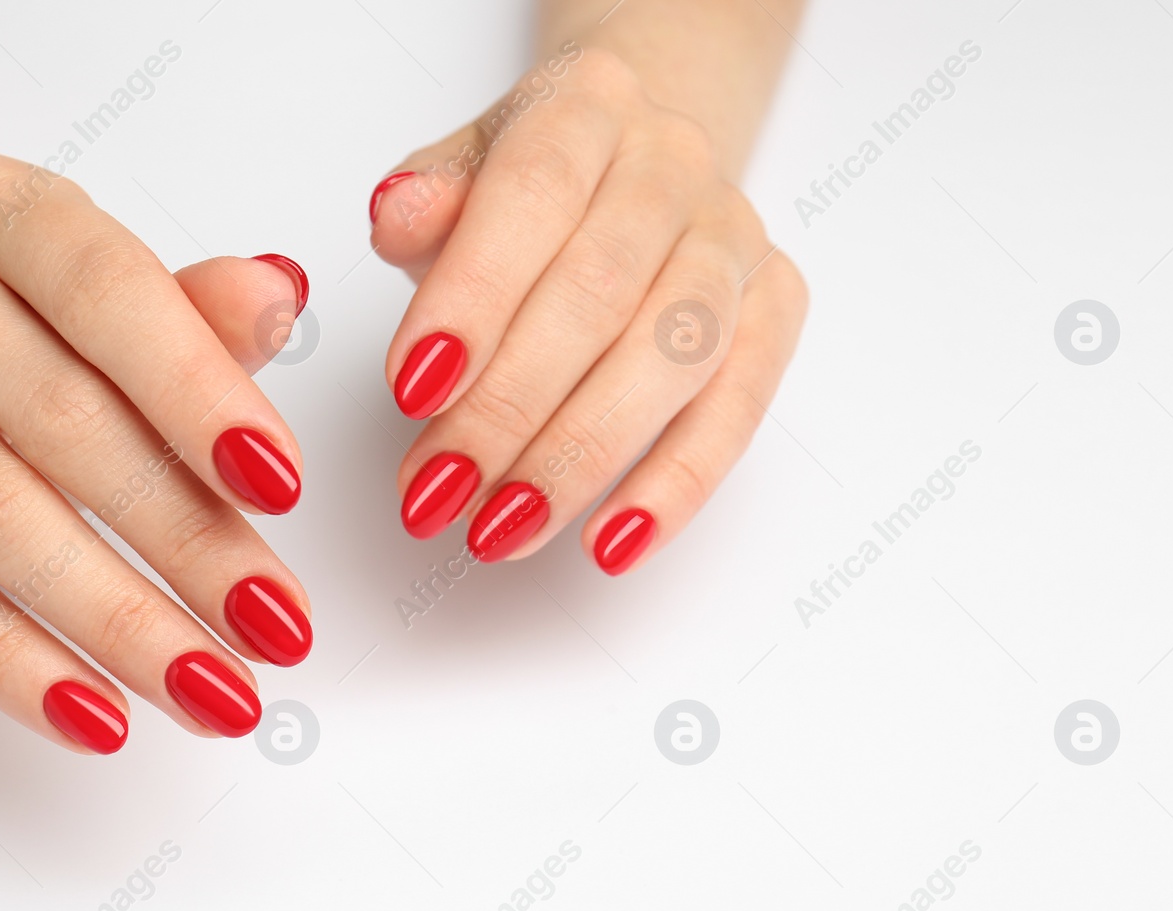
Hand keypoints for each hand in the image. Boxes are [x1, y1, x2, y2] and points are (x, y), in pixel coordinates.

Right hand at [0, 155, 312, 753]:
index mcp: (8, 209)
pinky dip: (14, 665)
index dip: (199, 394)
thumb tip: (279, 296)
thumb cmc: (58, 322)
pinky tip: (102, 715)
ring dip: (120, 625)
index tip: (285, 490)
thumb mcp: (140, 299)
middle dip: (188, 543)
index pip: (109, 292)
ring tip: (216, 692)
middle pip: (61, 425)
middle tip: (277, 631)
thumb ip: (207, 312)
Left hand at [370, 46, 806, 572]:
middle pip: (598, 293)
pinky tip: (612, 544)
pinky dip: (675, 486)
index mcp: (588, 104)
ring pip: (671, 357)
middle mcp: (675, 164)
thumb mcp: (463, 171)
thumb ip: (427, 198)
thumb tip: (396, 220)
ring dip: (579, 458)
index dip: (472, 298)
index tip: (412, 391)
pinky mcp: (776, 308)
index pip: (532, 195)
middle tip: (439, 490)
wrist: (642, 160)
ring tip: (502, 530)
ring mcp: (735, 238)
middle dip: (507, 407)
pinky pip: (738, 409)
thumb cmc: (536, 185)